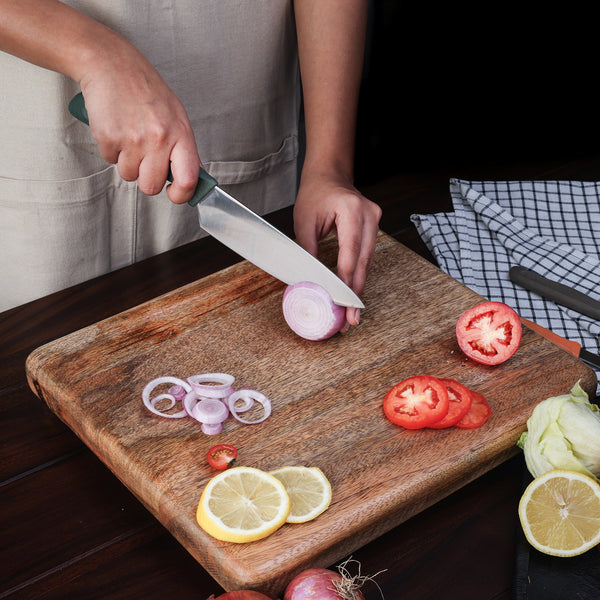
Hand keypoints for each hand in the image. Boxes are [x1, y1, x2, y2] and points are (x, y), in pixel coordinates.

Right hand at [78, 34, 200, 203]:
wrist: (111, 63)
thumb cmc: (145, 89)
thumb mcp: (176, 115)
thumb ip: (185, 148)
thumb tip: (196, 176)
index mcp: (181, 134)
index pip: (189, 179)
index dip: (181, 195)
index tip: (175, 193)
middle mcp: (159, 138)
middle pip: (152, 186)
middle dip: (147, 178)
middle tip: (145, 158)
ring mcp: (133, 139)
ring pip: (129, 176)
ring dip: (128, 162)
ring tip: (129, 135)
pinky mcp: (109, 137)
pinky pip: (110, 160)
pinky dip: (112, 149)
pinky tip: (116, 127)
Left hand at [293, 169, 381, 328]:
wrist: (329, 174)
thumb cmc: (315, 194)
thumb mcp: (304, 221)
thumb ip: (308, 251)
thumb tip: (308, 282)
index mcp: (351, 210)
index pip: (350, 253)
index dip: (346, 282)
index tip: (342, 303)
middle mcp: (369, 215)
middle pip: (363, 262)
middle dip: (355, 293)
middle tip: (350, 319)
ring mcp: (375, 220)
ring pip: (368, 263)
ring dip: (358, 288)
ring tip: (351, 314)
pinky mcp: (374, 227)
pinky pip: (367, 256)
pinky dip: (359, 275)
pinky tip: (353, 293)